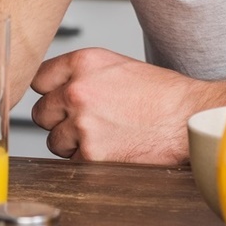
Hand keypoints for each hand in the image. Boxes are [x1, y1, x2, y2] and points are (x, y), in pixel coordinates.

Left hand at [31, 48, 210, 163]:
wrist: (187, 117)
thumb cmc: (161, 94)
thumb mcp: (116, 65)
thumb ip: (82, 74)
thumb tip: (56, 89)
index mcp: (83, 63)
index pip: (38, 79)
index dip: (49, 93)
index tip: (56, 100)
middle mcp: (77, 90)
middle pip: (41, 112)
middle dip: (58, 120)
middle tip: (83, 123)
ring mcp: (82, 123)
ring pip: (54, 141)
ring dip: (71, 143)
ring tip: (102, 136)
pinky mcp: (91, 153)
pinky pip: (73, 161)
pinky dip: (87, 161)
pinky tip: (110, 149)